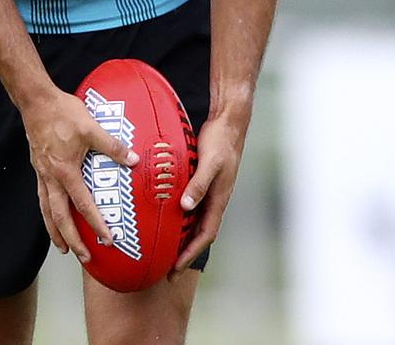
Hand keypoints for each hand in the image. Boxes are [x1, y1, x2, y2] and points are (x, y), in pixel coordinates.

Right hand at [21, 87, 138, 263]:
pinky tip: (51, 214)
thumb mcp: (91, 127)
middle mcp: (51, 178)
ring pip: (47, 211)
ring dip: (55, 231)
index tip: (108, 240)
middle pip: (60, 217)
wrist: (36, 102)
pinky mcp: (38, 167)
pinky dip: (47, 212)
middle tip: (83, 257)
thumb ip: (112, 146)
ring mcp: (42, 174)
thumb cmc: (62, 113)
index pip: (83, 205)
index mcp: (66, 171)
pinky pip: (41, 198)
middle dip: (72, 240)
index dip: (96, 224)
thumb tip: (133, 159)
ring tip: (62, 248)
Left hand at [168, 114, 245, 278]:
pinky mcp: (202, 180)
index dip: (191, 253)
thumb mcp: (210, 162)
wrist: (228, 123)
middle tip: (168, 270)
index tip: (175, 268)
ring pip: (195, 221)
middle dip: (186, 253)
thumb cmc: (221, 141)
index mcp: (219, 199)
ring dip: (183, 236)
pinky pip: (192, 205)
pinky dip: (181, 216)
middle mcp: (215, 199)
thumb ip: (199, 184)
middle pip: (200, 233)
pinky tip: (168, 217)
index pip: (205, 235)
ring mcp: (210, 191)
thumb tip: (186, 208)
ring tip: (166, 249)